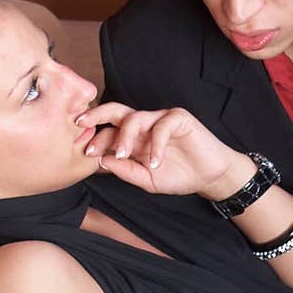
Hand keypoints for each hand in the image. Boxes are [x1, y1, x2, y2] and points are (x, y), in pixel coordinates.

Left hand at [77, 103, 251, 197]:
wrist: (209, 177)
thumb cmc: (180, 176)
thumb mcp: (148, 180)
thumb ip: (127, 171)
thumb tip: (103, 161)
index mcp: (133, 138)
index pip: (110, 131)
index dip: (97, 139)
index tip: (85, 151)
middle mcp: (144, 124)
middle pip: (116, 112)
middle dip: (98, 115)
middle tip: (83, 124)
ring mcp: (160, 119)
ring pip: (135, 118)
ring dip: (125, 136)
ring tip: (123, 155)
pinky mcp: (179, 118)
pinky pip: (162, 127)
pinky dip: (156, 145)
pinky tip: (156, 162)